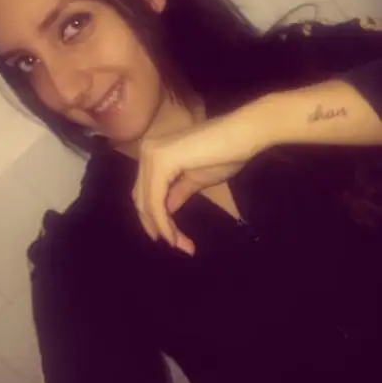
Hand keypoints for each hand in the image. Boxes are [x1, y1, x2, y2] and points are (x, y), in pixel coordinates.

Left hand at [132, 108, 266, 254]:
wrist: (243, 136)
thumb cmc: (225, 154)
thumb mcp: (194, 181)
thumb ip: (176, 194)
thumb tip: (165, 214)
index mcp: (154, 154)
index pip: (144, 191)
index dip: (154, 219)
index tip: (173, 240)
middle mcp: (147, 151)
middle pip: (140, 198)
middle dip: (156, 227)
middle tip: (178, 246)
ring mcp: (151, 155)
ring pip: (146, 203)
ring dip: (162, 229)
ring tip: (180, 245)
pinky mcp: (160, 162)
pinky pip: (155, 201)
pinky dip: (163, 222)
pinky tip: (174, 237)